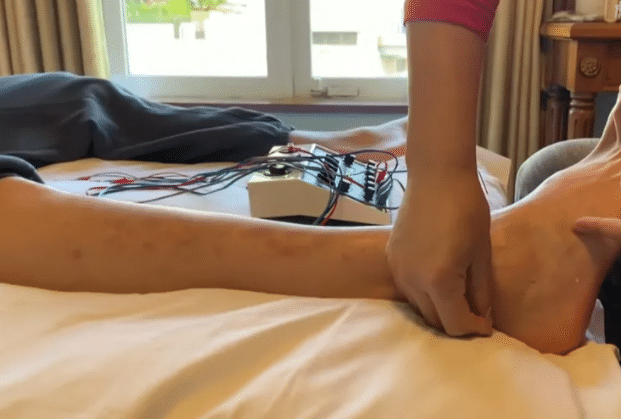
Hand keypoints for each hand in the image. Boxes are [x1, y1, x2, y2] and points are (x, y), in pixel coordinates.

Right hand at [386, 170, 492, 335]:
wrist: (436, 175)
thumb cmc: (468, 209)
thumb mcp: (481, 254)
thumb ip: (480, 292)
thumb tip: (482, 317)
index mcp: (438, 280)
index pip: (455, 324)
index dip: (475, 329)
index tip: (487, 324)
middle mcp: (412, 281)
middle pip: (433, 321)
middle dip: (456, 322)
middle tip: (474, 312)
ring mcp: (397, 269)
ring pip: (417, 307)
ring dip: (438, 308)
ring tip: (457, 295)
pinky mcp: (391, 258)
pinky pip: (407, 288)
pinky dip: (423, 292)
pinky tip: (438, 277)